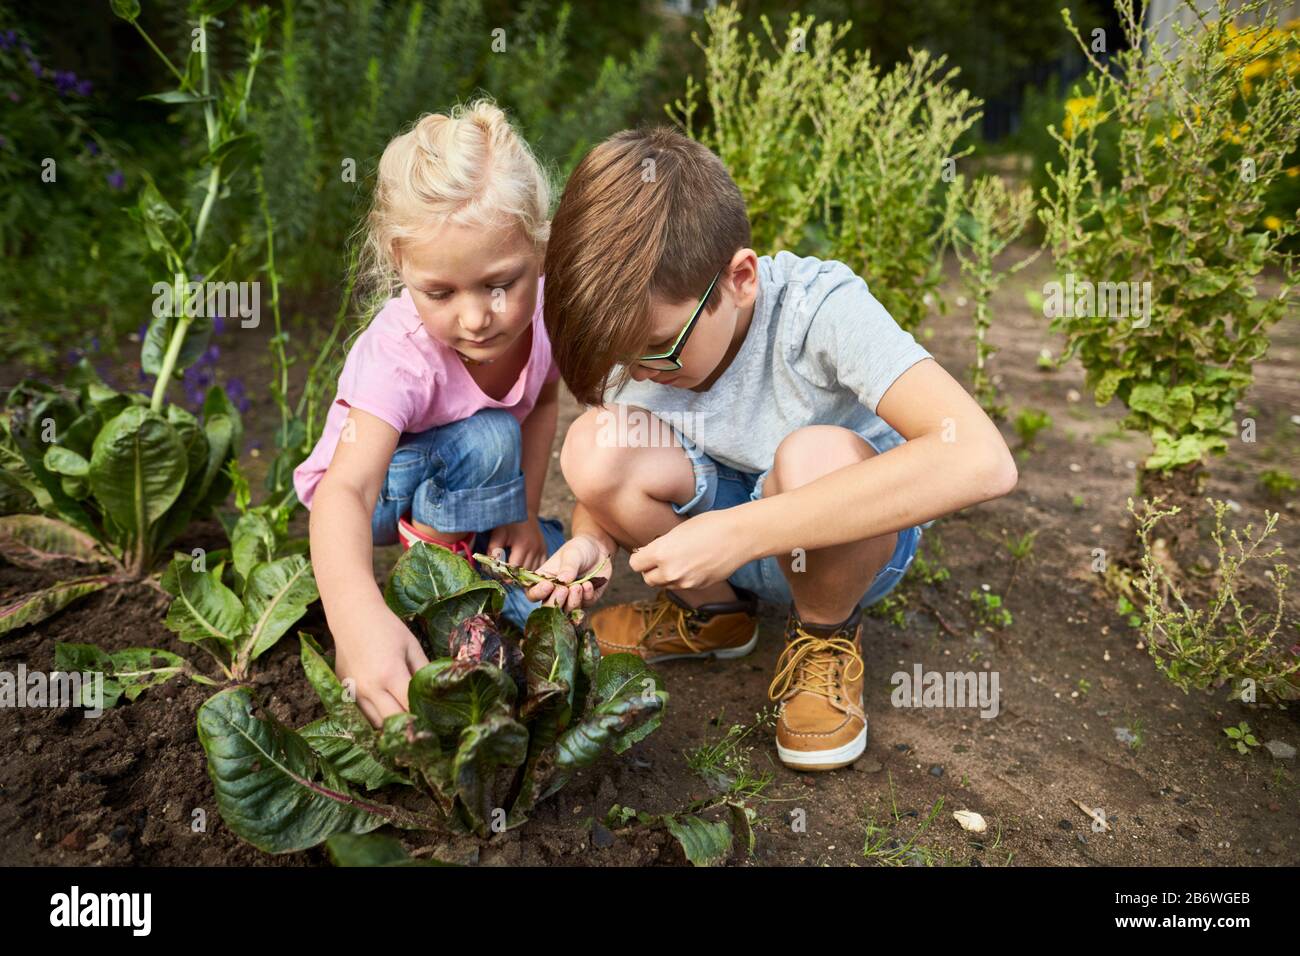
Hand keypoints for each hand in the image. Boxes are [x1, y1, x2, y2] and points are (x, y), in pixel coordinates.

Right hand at [332, 609, 429, 728]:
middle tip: (422, 726)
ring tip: (404, 719)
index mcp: (390, 674)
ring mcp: (354, 691)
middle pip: (392, 721)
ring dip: (390, 724)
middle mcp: (370, 687)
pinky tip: (386, 710)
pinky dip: (375, 716)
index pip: (410, 707)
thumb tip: (437, 692)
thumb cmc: (387, 628)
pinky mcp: (343, 691)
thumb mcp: (412, 646)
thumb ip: (424, 671)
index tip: (435, 722)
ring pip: (375, 723)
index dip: (424, 717)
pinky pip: (361, 714)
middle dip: (408, 726)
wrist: (352, 616)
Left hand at [485, 516, 547, 571]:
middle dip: (514, 576)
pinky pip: (540, 567)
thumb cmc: (509, 523)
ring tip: (513, 574)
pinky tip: (524, 570)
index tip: (499, 576)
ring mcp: (542, 550)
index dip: (506, 574)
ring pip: (533, 571)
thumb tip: (490, 567)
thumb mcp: (498, 534)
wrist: (525, 512)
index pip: (514, 568)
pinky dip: (533, 570)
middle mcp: (535, 548)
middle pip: (525, 572)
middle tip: (505, 577)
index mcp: (523, 544)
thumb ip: (493, 550)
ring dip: (524, 575)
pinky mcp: (545, 550)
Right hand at [524, 533, 612, 610]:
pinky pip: (585, 606)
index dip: (538, 593)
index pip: (532, 593)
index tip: (549, 585)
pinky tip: (589, 584)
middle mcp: (555, 592)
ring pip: (566, 611)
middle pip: (548, 608)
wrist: (599, 549)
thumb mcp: (572, 554)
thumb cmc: (579, 549)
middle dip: (556, 601)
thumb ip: (567, 567)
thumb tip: (563, 580)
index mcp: (544, 580)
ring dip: (572, 601)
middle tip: (564, 590)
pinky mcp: (586, 601)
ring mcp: (570, 599)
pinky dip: (587, 596)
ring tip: (578, 586)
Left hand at [628, 509, 752, 590]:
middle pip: (648, 579)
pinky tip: (693, 564)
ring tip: (679, 560)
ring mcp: (685, 582)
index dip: (640, 557)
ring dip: (666, 576)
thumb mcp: (678, 530)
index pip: (635, 564)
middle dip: (651, 569)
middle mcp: (670, 571)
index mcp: (661, 553)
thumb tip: (650, 554)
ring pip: (665, 585)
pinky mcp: (699, 587)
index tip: (647, 551)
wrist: (739, 536)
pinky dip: (683, 579)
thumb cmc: (710, 525)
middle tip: (661, 557)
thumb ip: (661, 546)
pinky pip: (682, 586)